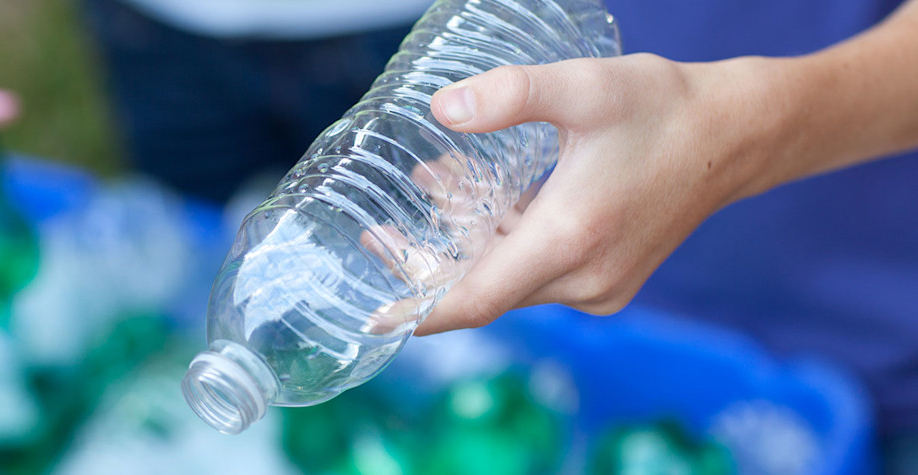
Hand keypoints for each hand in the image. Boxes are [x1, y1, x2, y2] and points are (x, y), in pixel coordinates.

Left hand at [415, 53, 789, 334]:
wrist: (735, 135)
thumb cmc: (661, 109)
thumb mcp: (582, 87)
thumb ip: (509, 95)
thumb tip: (442, 109)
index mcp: (570, 240)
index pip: (477, 298)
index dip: (419, 311)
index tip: (372, 319)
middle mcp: (583, 277)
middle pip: (484, 291)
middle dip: (429, 266)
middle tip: (378, 236)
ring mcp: (599, 285)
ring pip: (509, 279)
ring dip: (466, 246)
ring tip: (430, 190)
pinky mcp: (607, 278)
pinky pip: (536, 273)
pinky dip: (502, 244)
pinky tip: (480, 200)